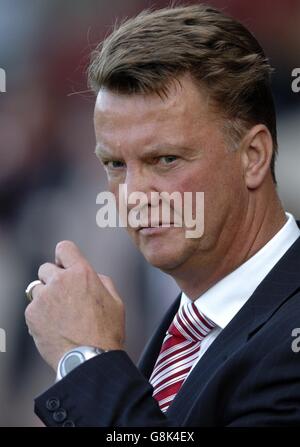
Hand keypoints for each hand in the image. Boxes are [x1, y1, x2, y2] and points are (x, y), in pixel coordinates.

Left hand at [25, 240, 124, 370]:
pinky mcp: (32, 314)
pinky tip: (54, 327)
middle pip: (46, 268)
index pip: (64, 248)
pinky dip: (40, 315)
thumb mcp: (115, 301)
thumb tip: (93, 275)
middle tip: (64, 297)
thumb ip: (102, 281)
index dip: (64, 256)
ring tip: (60, 315)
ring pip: (37, 288)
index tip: (64, 265)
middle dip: (54, 279)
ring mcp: (44, 297)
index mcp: (82, 273)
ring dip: (46, 297)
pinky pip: (32, 307)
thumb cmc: (106, 332)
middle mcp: (60, 280)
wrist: (90, 359)